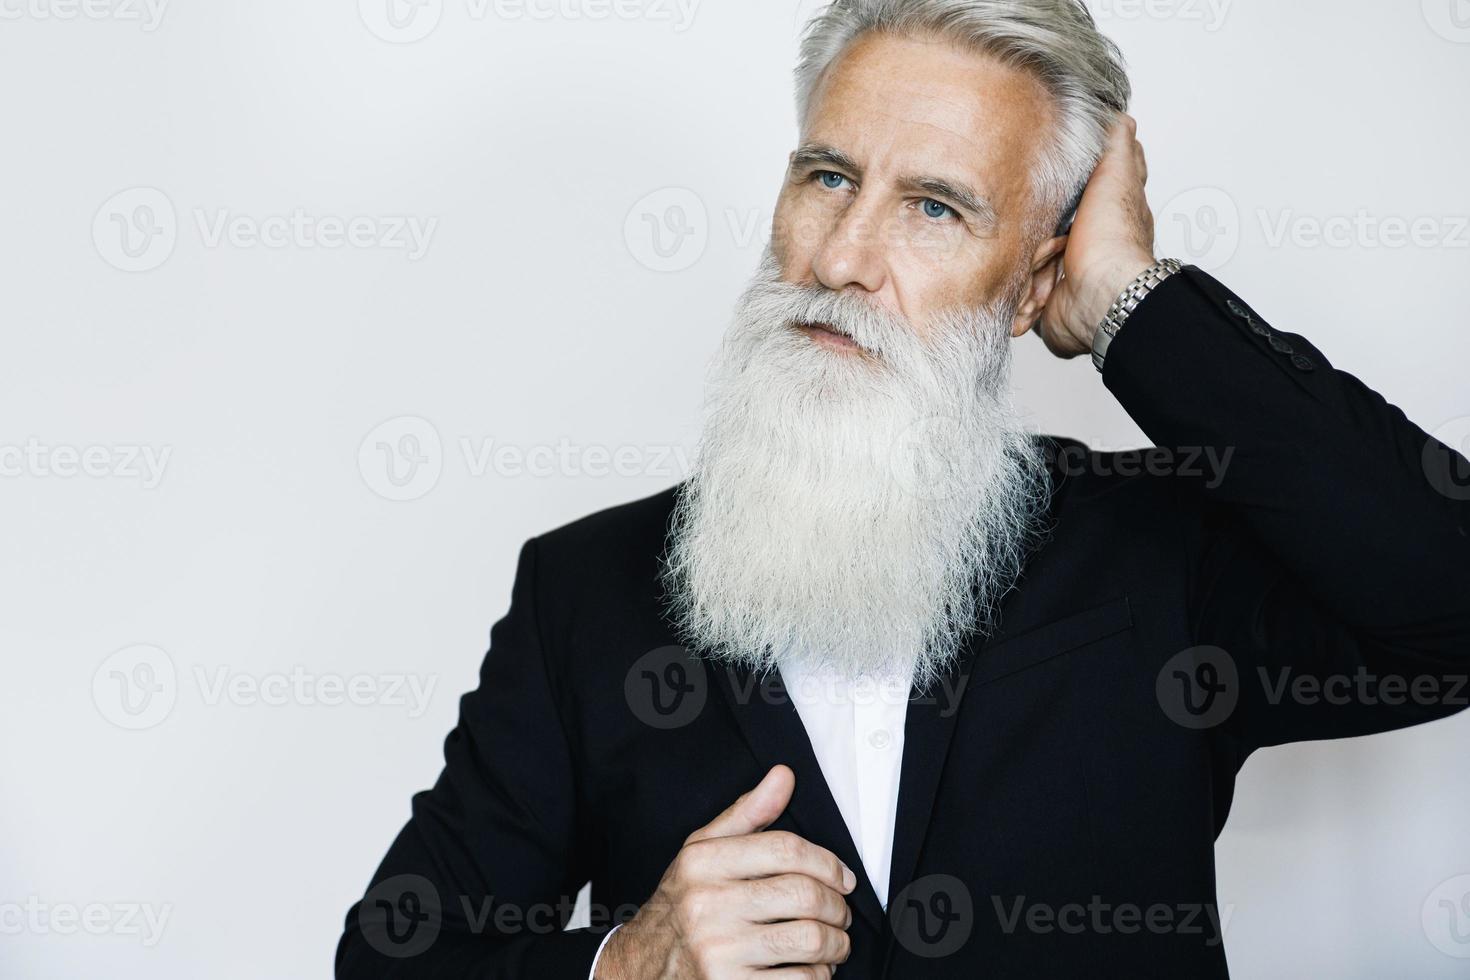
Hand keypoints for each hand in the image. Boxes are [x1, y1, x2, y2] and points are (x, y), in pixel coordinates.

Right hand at [596, 766, 855, 978]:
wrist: (639, 969)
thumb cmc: (681, 908)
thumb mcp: (702, 853)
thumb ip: (746, 813)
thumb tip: (784, 776)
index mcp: (703, 863)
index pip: (786, 849)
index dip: (828, 863)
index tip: (843, 878)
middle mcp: (707, 905)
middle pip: (804, 895)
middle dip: (838, 907)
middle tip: (841, 914)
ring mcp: (718, 952)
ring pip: (809, 940)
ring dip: (835, 944)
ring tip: (833, 944)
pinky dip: (818, 977)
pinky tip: (811, 970)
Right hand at [1036, 114, 1157, 357]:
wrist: (1099, 298)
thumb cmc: (1112, 240)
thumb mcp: (1117, 176)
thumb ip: (1116, 146)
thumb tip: (1120, 119)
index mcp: (1106, 215)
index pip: (1085, 193)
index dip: (1069, 188)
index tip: (1050, 179)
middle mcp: (1089, 245)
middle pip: (1047, 226)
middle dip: (1037, 229)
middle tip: (1036, 227)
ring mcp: (1069, 273)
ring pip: (1030, 258)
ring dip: (1031, 263)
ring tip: (1040, 262)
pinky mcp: (1050, 300)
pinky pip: (1023, 293)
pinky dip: (1024, 293)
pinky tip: (1030, 290)